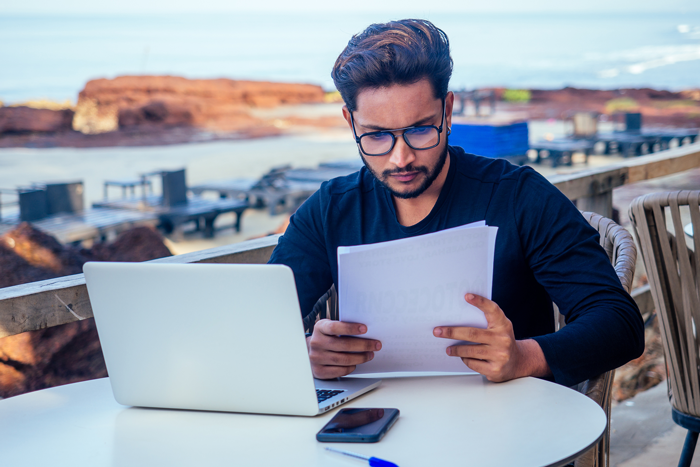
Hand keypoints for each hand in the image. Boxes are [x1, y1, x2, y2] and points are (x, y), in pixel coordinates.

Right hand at [307, 319, 381, 378]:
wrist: (308, 351)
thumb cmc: (325, 338)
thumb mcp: (329, 328)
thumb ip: (342, 327)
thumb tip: (365, 331)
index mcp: (319, 328)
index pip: (335, 327)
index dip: (351, 328)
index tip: (365, 329)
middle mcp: (316, 343)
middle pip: (344, 345)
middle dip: (363, 345)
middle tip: (375, 345)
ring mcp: (316, 358)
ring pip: (344, 359)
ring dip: (360, 358)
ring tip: (369, 355)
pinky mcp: (319, 371)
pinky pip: (340, 371)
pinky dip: (351, 367)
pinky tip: (356, 363)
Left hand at [433, 294, 550, 381]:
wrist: (519, 363)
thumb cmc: (502, 341)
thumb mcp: (499, 328)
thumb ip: (486, 321)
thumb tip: (457, 316)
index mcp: (503, 325)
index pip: (492, 310)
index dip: (480, 302)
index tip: (467, 296)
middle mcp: (503, 339)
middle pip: (472, 333)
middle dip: (452, 332)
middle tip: (437, 331)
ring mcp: (500, 355)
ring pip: (470, 350)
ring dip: (455, 349)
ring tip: (448, 349)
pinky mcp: (495, 370)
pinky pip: (473, 363)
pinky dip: (466, 360)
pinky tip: (465, 357)